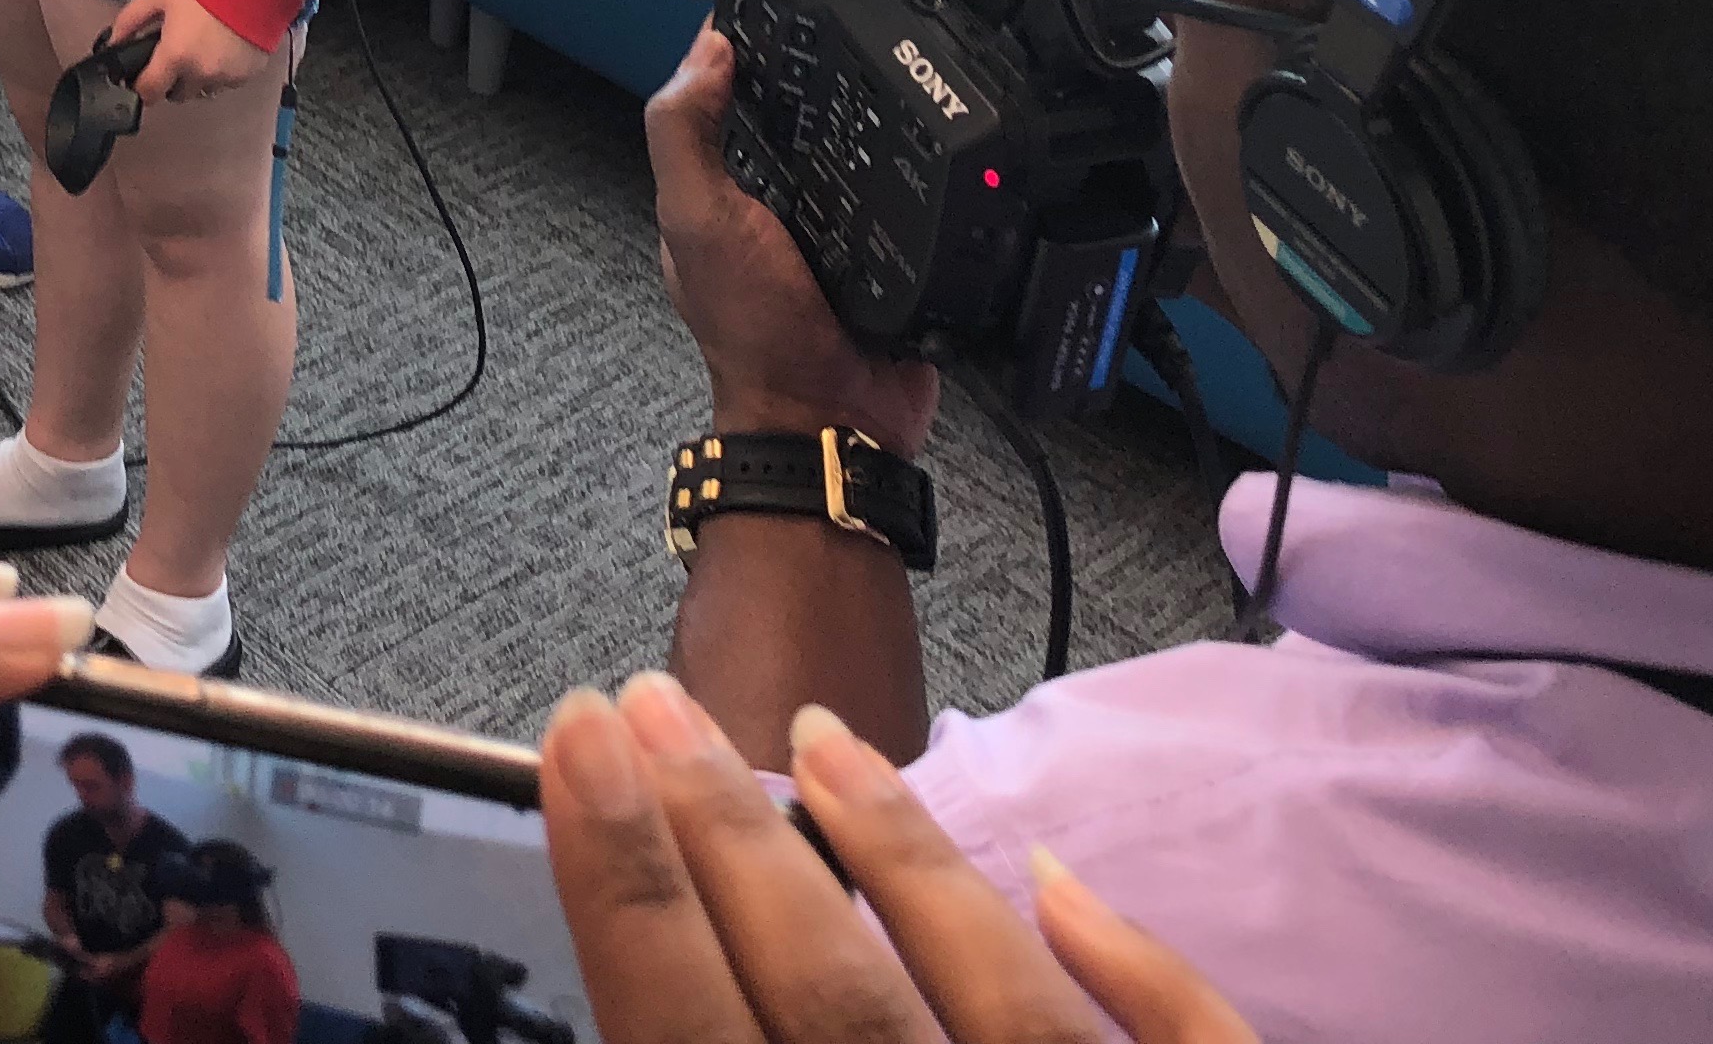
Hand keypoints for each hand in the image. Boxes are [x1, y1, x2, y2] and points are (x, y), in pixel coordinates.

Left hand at [110, 0, 272, 104]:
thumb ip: (131, 20)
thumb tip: (112, 41)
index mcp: (175, 56)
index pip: (149, 92)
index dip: (142, 86)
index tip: (143, 78)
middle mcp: (201, 73)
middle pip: (177, 95)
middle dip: (173, 80)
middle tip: (175, 55)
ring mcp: (227, 77)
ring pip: (204, 90)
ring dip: (199, 77)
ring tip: (202, 47)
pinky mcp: (248, 74)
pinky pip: (228, 81)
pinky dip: (223, 70)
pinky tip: (224, 46)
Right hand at [541, 672, 1256, 1042]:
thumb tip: (629, 1003)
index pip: (689, 1034)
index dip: (630, 885)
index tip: (580, 744)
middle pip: (828, 996)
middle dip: (728, 836)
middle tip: (646, 702)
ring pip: (1000, 996)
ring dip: (899, 851)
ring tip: (818, 731)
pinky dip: (1132, 966)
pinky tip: (1061, 880)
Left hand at [647, 25, 936, 453]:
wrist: (835, 419)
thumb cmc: (756, 329)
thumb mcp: (698, 220)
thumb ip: (686, 136)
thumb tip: (707, 48)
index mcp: (720, 192)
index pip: (727, 101)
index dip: (745, 52)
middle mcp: (776, 207)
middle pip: (801, 121)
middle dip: (824, 77)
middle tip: (861, 16)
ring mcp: (837, 232)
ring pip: (858, 155)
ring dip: (879, 121)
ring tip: (907, 61)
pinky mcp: (893, 257)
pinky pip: (908, 200)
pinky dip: (921, 174)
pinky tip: (939, 138)